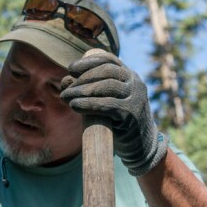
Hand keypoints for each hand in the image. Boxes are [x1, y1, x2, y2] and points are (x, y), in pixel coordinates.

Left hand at [60, 51, 167, 175]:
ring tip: (65, 97)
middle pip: (106, 71)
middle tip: (65, 88)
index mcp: (130, 76)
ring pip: (106, 86)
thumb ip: (90, 90)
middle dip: (82, 78)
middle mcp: (135, 84)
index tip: (71, 68)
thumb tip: (65, 80)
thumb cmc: (119, 122)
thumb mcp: (107, 101)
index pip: (110, 60)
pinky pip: (107, 105)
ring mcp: (135, 98)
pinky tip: (74, 106)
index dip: (89, 61)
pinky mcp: (131, 114)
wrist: (141, 146)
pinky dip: (88, 104)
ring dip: (81, 91)